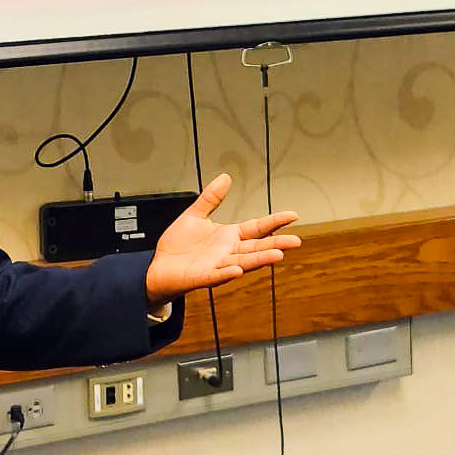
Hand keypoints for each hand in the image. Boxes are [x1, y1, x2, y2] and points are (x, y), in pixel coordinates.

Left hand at [145, 173, 300, 308]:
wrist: (159, 267)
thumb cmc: (178, 246)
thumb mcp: (194, 216)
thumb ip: (211, 199)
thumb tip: (226, 177)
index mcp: (229, 237)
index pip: (256, 228)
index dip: (274, 222)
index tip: (293, 215)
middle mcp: (228, 252)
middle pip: (257, 248)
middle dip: (276, 244)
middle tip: (296, 241)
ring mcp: (217, 266)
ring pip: (243, 262)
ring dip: (260, 260)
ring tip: (278, 255)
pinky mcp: (202, 277)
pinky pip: (216, 276)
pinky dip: (227, 273)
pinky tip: (237, 270)